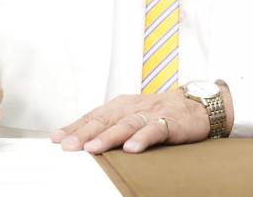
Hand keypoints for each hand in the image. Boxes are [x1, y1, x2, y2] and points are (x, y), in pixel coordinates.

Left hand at [51, 89, 217, 153]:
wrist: (197, 105)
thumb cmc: (160, 112)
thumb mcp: (133, 116)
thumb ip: (111, 126)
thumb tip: (82, 140)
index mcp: (121, 105)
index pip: (94, 115)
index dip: (75, 126)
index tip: (55, 138)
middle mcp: (133, 106)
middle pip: (105, 119)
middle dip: (84, 132)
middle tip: (66, 145)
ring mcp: (151, 113)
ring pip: (126, 124)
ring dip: (109, 136)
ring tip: (93, 148)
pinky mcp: (170, 122)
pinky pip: (155, 129)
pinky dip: (143, 138)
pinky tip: (132, 148)